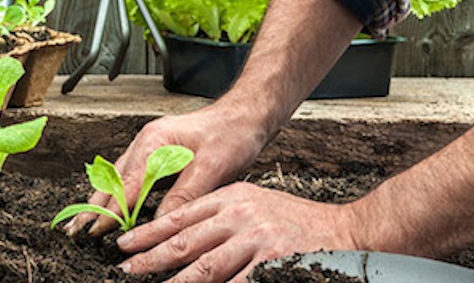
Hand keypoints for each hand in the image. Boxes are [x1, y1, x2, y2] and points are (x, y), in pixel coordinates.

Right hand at [63, 108, 267, 235]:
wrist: (246, 115)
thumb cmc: (232, 134)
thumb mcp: (212, 168)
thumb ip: (183, 195)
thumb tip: (159, 223)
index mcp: (155, 142)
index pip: (126, 185)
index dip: (110, 212)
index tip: (94, 232)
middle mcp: (146, 142)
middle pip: (112, 180)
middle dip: (93, 207)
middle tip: (75, 231)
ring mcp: (149, 146)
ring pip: (116, 177)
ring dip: (100, 201)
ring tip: (84, 223)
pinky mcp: (156, 152)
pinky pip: (128, 175)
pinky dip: (116, 193)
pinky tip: (110, 205)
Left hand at [115, 182, 359, 282]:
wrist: (348, 232)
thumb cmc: (297, 224)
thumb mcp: (255, 206)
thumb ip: (220, 220)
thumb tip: (182, 239)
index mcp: (233, 198)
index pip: (181, 215)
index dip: (149, 232)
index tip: (125, 244)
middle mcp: (241, 216)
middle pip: (185, 242)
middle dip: (151, 258)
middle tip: (125, 271)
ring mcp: (256, 241)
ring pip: (204, 268)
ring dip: (175, 282)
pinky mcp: (272, 264)